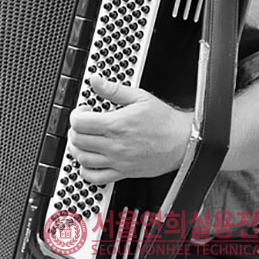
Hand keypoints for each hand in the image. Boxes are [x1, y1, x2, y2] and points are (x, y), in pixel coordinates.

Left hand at [67, 74, 191, 184]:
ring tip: (83, 140)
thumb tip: (96, 81)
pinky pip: (95, 178)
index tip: (84, 111)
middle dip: (75, 129)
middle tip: (83, 124)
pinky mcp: (123, 173)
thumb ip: (113, 89)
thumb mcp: (140, 97)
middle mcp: (114, 145)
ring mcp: (117, 161)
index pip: (79, 123)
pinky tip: (89, 160)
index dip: (76, 114)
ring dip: (77, 148)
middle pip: (77, 140)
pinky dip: (85, 170)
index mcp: (116, 125)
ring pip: (82, 159)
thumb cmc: (165, 122)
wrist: (183, 142)